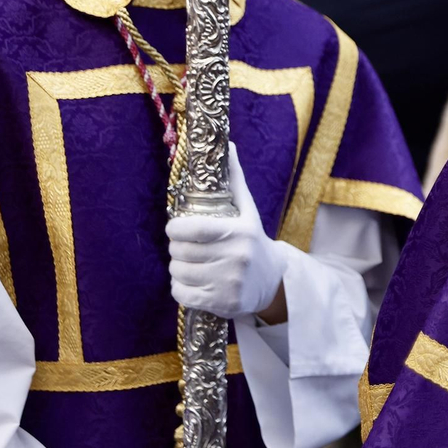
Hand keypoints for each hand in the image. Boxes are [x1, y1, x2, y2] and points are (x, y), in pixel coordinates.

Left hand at [167, 144, 289, 320]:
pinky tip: (193, 282)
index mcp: (240, 232)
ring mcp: (229, 283)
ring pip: (179, 273)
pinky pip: (182, 294)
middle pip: (180, 252)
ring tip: (191, 264)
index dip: (174, 230)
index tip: (175, 230)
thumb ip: (234, 180)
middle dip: (177, 249)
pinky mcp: (223, 303)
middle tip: (186, 248)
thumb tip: (228, 144)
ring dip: (178, 268)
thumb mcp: (247, 211)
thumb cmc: (253, 241)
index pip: (192, 230)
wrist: (273, 281)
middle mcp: (236, 258)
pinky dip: (181, 288)